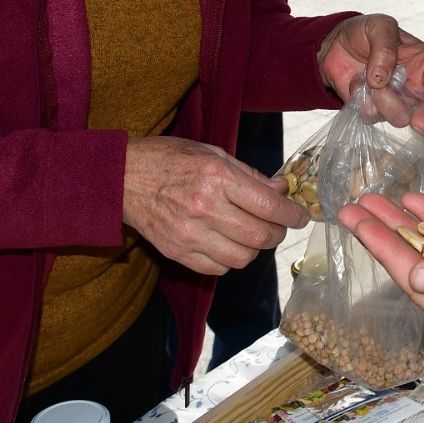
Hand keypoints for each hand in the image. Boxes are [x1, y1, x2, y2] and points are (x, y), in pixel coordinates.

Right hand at [122, 136, 307, 275]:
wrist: (122, 177)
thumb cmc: (170, 159)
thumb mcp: (213, 153)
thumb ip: (250, 175)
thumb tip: (282, 191)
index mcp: (217, 177)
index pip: (268, 206)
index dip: (292, 215)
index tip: (301, 217)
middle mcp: (205, 207)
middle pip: (259, 236)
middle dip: (277, 234)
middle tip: (278, 226)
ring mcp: (189, 234)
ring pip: (241, 258)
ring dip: (255, 250)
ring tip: (252, 235)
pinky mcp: (176, 252)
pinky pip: (217, 268)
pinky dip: (230, 260)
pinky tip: (227, 243)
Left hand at [319, 14, 423, 124]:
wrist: (334, 44)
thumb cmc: (363, 32)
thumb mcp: (379, 26)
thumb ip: (385, 46)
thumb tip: (381, 78)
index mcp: (423, 62)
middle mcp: (413, 85)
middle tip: (416, 117)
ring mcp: (394, 100)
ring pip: (400, 117)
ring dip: (384, 102)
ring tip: (368, 80)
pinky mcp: (374, 109)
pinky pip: (373, 116)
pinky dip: (362, 100)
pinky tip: (356, 83)